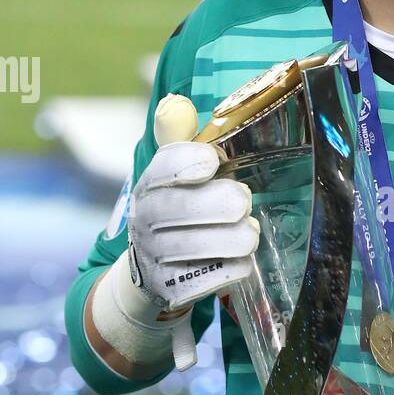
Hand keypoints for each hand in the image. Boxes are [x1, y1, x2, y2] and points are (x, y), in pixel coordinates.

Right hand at [127, 93, 259, 313]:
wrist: (152, 274)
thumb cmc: (176, 211)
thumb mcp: (173, 175)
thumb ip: (178, 138)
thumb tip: (177, 104)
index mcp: (146, 186)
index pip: (163, 167)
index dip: (191, 160)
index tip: (214, 162)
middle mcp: (143, 221)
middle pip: (184, 207)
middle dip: (225, 202)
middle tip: (243, 200)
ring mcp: (154, 259)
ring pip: (206, 244)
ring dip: (238, 236)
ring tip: (248, 231)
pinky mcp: (171, 290)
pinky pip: (216, 276)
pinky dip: (236, 266)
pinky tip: (238, 258)